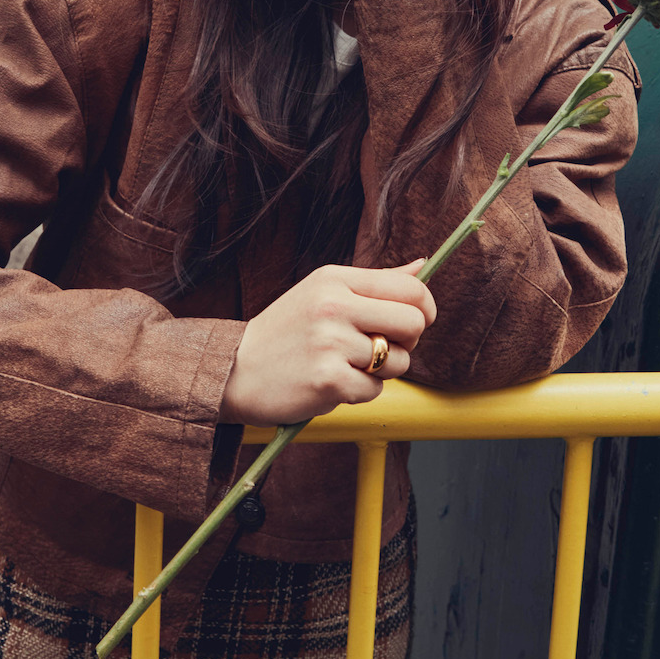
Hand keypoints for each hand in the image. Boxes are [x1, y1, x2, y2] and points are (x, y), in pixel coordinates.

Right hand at [220, 259, 435, 426]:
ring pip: (397, 362)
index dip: (424, 309)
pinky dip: (360, 392)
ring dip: (381, 371)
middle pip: (413, 323)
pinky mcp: (328, 380)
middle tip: (382, 348)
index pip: (410, 287)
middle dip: (408, 343)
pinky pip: (374, 390)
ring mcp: (330, 343)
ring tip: (347, 365)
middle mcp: (333, 306)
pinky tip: (333, 383)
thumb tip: (422, 265)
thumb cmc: (285, 331)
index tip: (413, 323)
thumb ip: (375, 281)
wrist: (235, 369)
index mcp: (334, 279)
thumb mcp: (323, 293)